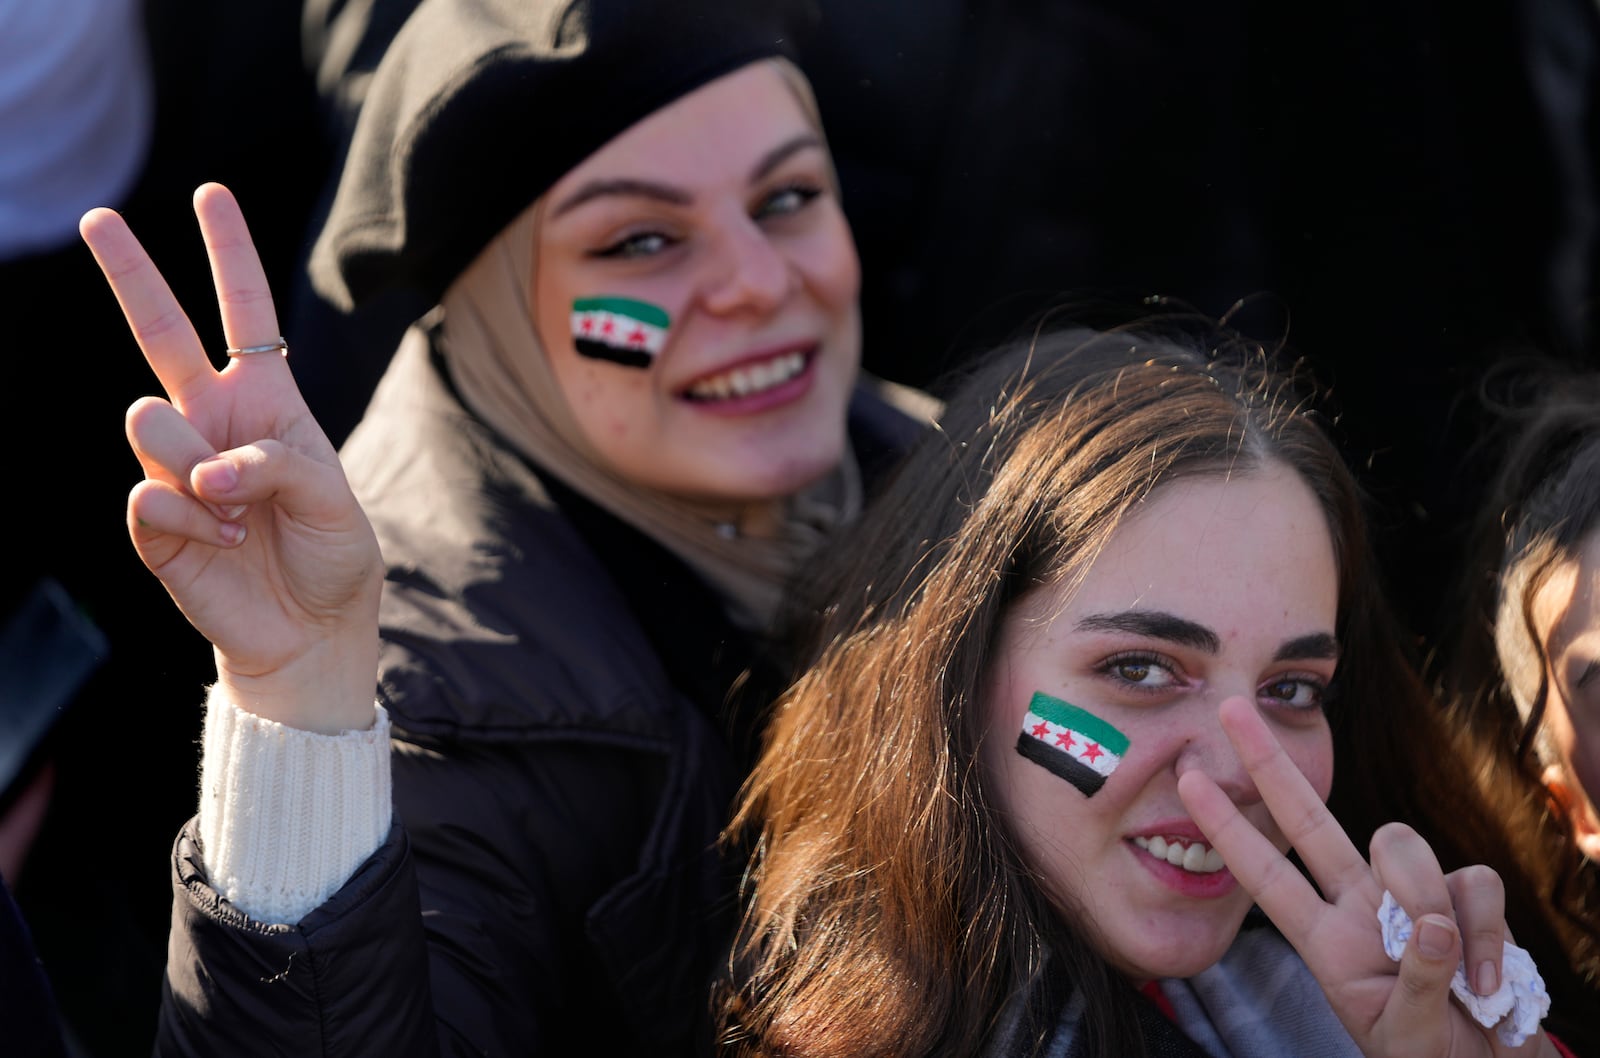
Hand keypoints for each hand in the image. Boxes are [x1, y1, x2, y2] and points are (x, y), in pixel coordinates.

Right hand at [80, 183, 380, 731]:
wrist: (310, 630)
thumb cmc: (332, 557)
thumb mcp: (335, 499)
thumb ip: (279, 464)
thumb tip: (207, 467)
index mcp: (266, 401)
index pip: (244, 314)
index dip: (228, 254)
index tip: (211, 193)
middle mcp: (213, 421)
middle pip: (161, 332)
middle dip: (131, 272)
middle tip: (99, 217)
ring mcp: (176, 465)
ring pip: (149, 421)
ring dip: (199, 469)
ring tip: (238, 513)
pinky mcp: (151, 518)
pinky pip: (146, 493)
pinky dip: (190, 519)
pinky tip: (221, 541)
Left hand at [1178, 697, 1552, 1057]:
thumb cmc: (1433, 1052)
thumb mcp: (1404, 1032)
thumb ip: (1415, 984)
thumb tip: (1432, 926)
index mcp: (1327, 941)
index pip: (1265, 876)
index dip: (1228, 829)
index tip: (1188, 781)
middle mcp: (1360, 906)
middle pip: (1308, 820)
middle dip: (1268, 763)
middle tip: (1229, 707)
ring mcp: (1413, 896)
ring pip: (1397, 843)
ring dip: (1421, 897)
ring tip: (1449, 970)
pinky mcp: (1467, 895)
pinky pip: (1472, 882)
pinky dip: (1482, 930)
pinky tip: (1481, 978)